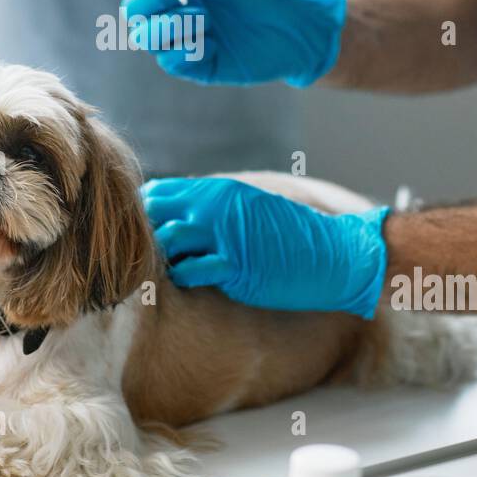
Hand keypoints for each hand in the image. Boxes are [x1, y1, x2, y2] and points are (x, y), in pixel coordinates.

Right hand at [121, 0, 345, 85]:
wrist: (299, 30)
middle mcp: (174, 11)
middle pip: (133, 9)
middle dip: (150, 1)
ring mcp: (183, 39)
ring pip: (145, 36)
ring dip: (168, 25)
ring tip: (205, 18)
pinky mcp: (197, 65)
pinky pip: (171, 61)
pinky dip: (186, 50)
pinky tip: (214, 43)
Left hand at [143, 176, 389, 318]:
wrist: (333, 254)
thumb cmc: (289, 235)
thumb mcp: (248, 207)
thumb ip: (212, 207)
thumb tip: (177, 214)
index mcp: (219, 192)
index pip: (159, 193)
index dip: (145, 214)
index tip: (143, 234)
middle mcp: (217, 208)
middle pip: (155, 214)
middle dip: (143, 236)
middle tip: (144, 259)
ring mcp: (224, 237)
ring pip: (167, 242)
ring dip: (160, 259)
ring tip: (164, 274)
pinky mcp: (235, 267)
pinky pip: (190, 271)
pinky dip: (182, 278)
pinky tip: (189, 284)